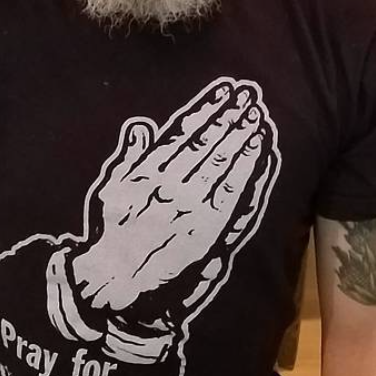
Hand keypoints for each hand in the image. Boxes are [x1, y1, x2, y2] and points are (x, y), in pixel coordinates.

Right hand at [70, 80, 275, 316]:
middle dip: (232, 119)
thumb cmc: (114, 232)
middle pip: (210, 148)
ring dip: (245, 142)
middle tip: (251, 96)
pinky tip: (264, 158)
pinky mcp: (212, 236)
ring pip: (226, 171)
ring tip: (260, 119)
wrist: (118, 283)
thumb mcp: (112, 188)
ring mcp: (194, 214)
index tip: (226, 91)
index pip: (186, 135)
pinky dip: (253, 177)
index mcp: (149, 175)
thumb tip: (141, 124)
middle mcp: (173, 191)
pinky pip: (238, 202)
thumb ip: (129, 156)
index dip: (209, 110)